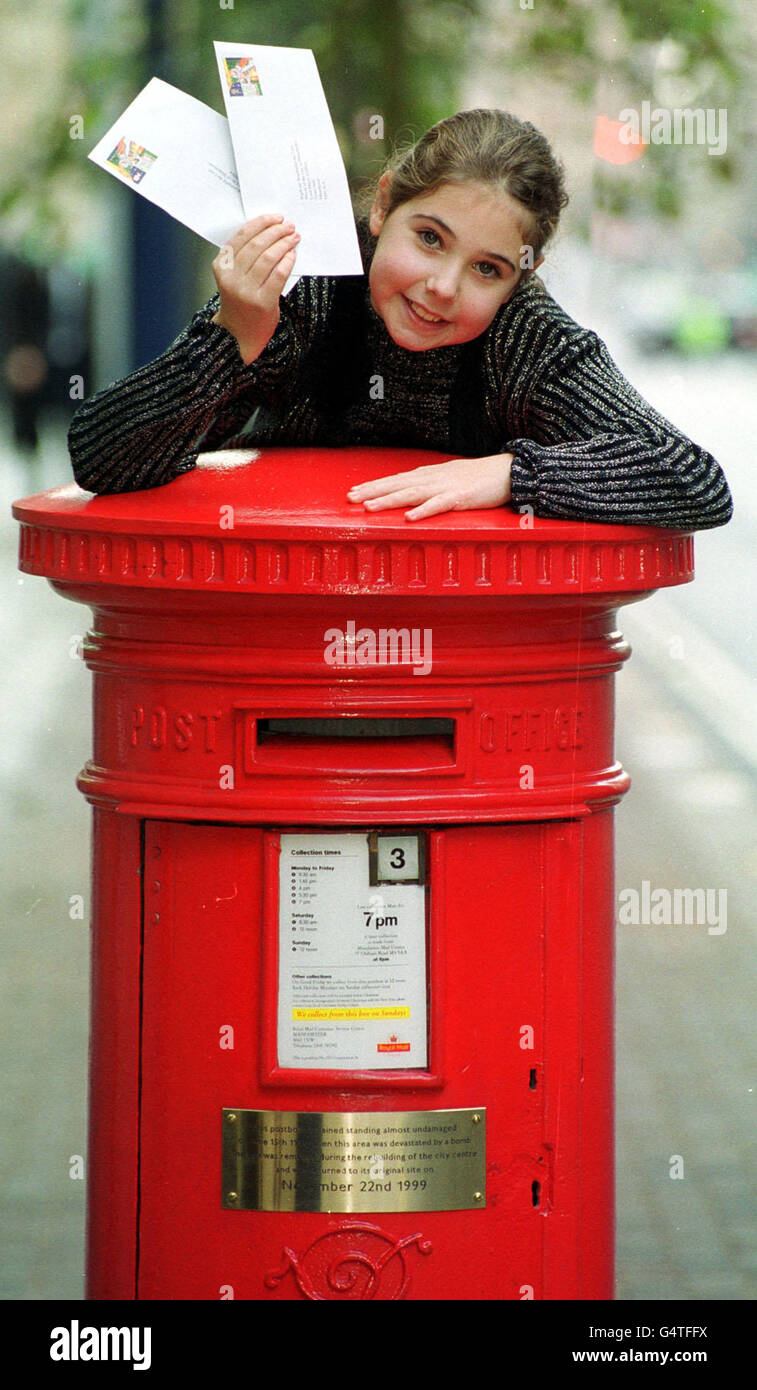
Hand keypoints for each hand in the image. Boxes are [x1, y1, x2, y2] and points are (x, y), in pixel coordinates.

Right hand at [211, 214, 299, 363]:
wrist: (238, 334)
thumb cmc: (239, 302)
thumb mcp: (233, 277)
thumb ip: (243, 257)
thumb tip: (269, 232)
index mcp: (221, 267)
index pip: (242, 237)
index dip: (260, 224)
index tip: (275, 218)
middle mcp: (232, 278)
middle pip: (256, 246)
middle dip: (275, 231)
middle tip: (288, 226)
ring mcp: (246, 291)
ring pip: (268, 258)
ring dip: (284, 244)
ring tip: (294, 238)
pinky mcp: (262, 302)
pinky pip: (278, 275)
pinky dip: (287, 261)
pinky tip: (292, 255)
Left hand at [346, 454, 513, 519]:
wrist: (510, 471)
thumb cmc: (481, 478)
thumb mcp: (451, 479)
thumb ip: (431, 486)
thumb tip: (411, 493)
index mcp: (430, 475)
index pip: (396, 479)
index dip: (374, 485)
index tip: (353, 491)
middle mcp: (434, 478)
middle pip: (397, 484)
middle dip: (372, 491)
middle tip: (349, 497)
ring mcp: (447, 486)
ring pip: (412, 493)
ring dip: (389, 500)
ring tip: (369, 508)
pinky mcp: (462, 497)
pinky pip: (439, 505)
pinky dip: (423, 511)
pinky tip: (409, 517)